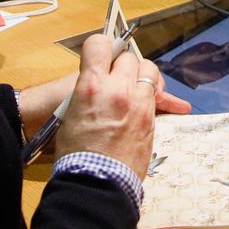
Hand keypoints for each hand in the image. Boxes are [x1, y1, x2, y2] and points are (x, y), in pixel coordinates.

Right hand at [54, 34, 190, 178]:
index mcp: (91, 86)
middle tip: (115, 77)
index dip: (99, 47)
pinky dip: (152, 95)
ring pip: (149, 71)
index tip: (99, 54)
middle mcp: (117, 89)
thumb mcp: (70, 114)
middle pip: (129, 57)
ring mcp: (138, 103)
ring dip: (141, 76)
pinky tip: (157, 101)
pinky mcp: (151, 118)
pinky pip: (158, 95)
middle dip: (122, 65)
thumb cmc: (76, 153)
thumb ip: (88, 90)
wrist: (96, 184)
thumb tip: (99, 80)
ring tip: (132, 88)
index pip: (99, 44)